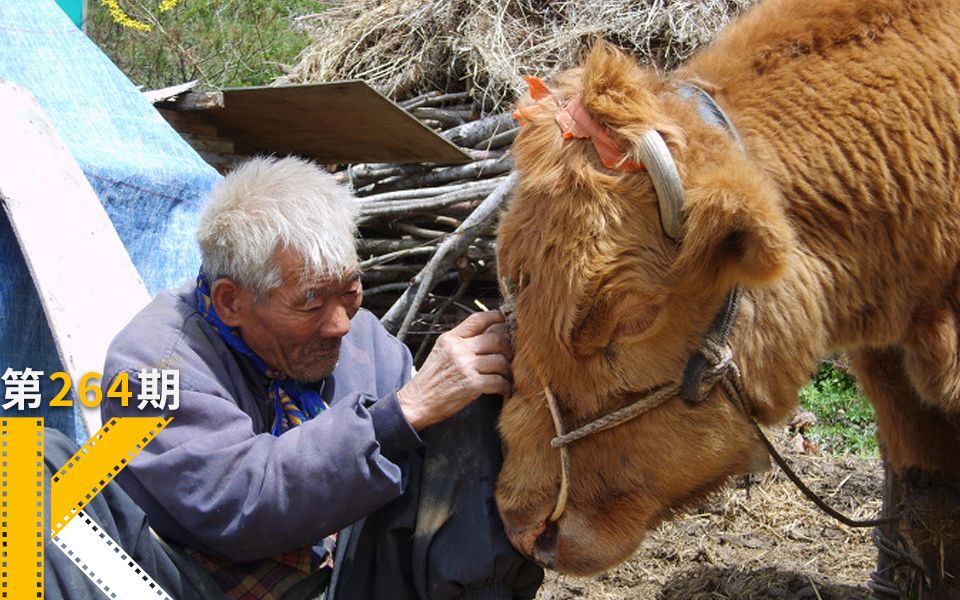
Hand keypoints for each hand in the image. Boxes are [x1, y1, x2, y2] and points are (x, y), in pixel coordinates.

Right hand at [397, 310, 511, 430]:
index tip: (504, 320)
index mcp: (450, 339)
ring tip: (507, 376)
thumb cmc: (431, 379)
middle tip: (510, 356)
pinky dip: (504, 386)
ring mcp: (465, 366)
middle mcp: (458, 349)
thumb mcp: (441, 352)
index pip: (477, 319)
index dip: (495, 317)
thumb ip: (460, 342)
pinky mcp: (471, 384)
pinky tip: (503, 389)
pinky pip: (498, 381)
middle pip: (495, 339)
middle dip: (508, 348)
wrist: (417, 402)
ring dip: (508, 370)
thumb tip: (487, 334)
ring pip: (500, 361)